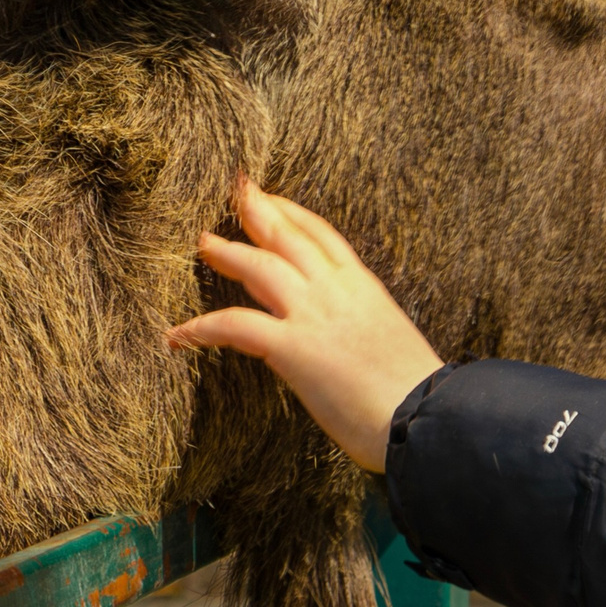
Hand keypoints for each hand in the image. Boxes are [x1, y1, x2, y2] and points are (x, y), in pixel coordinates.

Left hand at [165, 179, 442, 471]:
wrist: (426, 416)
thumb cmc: (416, 391)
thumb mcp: (391, 341)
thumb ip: (365, 328)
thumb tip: (351, 339)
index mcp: (363, 287)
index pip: (322, 235)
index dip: (293, 212)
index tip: (272, 199)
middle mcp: (336, 291)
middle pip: (287, 236)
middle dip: (257, 210)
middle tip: (233, 190)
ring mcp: (312, 315)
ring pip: (259, 267)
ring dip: (227, 252)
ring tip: (202, 244)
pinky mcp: (293, 348)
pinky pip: (235, 326)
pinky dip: (203, 327)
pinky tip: (179, 334)